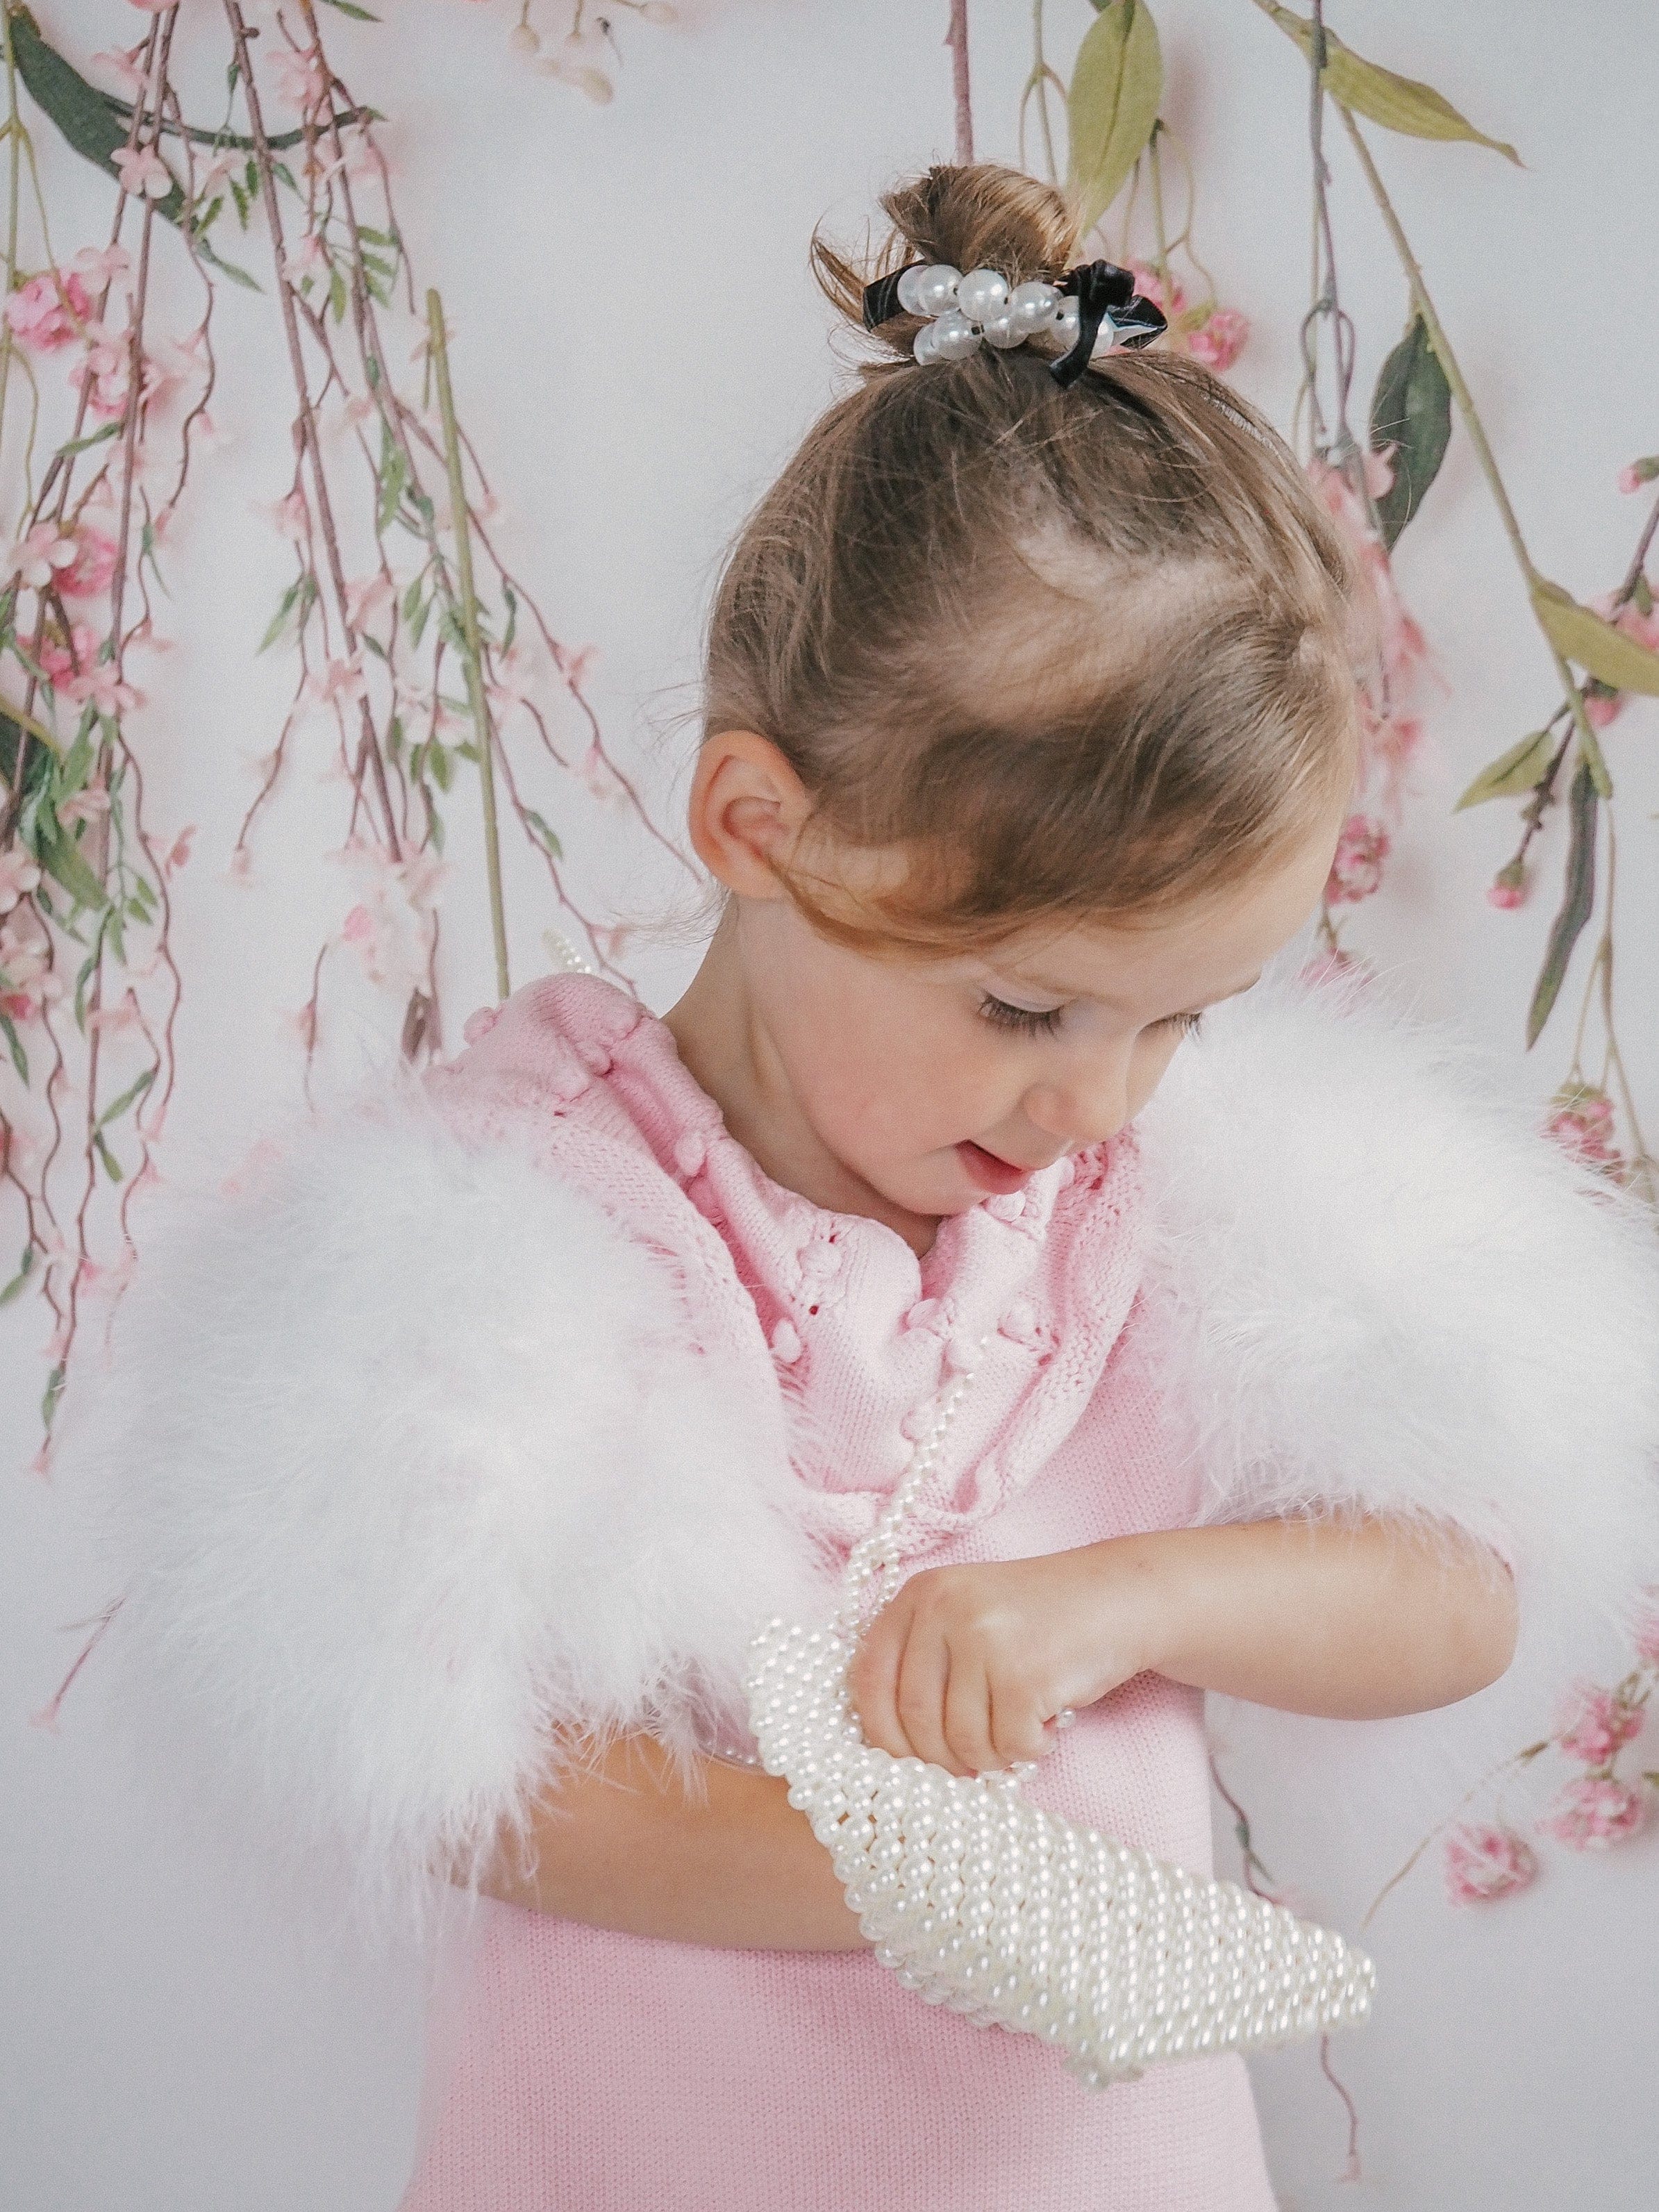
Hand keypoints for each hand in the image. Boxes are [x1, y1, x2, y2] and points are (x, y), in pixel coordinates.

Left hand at [846, 1541, 1166, 1777]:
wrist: (1118, 1596)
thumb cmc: (1037, 1620)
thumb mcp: (965, 1616)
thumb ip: (921, 1662)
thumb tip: (886, 1749)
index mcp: (920, 1594)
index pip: (868, 1680)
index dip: (881, 1733)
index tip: (906, 1759)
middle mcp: (944, 1609)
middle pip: (912, 1721)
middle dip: (941, 1758)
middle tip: (974, 1758)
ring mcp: (984, 1640)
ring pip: (959, 1742)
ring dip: (988, 1756)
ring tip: (1016, 1731)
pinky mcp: (1025, 1675)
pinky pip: (1007, 1746)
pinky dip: (1028, 1749)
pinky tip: (1044, 1723)